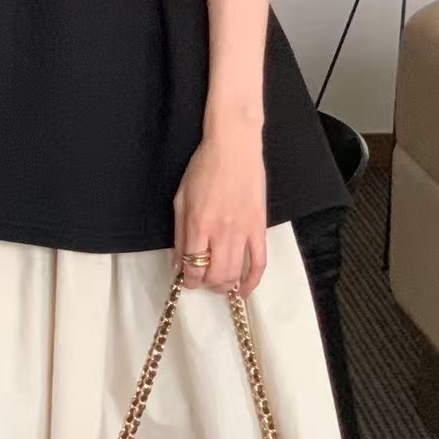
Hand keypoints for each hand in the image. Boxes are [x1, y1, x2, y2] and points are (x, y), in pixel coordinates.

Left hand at [173, 130, 267, 296]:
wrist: (234, 148)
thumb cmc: (203, 168)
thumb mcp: (181, 198)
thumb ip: (180, 233)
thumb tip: (179, 263)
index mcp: (198, 223)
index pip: (192, 266)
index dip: (188, 279)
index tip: (187, 279)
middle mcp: (220, 232)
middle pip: (214, 275)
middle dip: (205, 284)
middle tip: (202, 279)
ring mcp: (242, 231)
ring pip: (235, 273)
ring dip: (225, 285)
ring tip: (219, 283)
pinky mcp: (259, 228)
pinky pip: (259, 262)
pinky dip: (252, 281)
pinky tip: (245, 289)